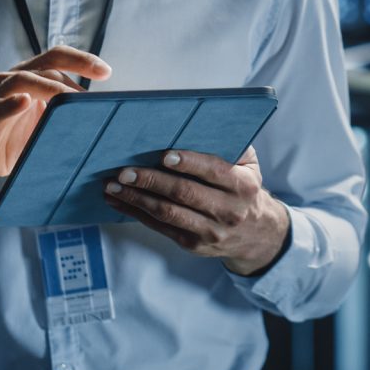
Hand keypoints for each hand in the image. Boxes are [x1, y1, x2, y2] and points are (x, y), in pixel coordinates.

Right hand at [0, 46, 110, 229]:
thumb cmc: (11, 143)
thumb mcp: (43, 126)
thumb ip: (63, 114)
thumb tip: (101, 118)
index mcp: (29, 77)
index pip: (57, 58)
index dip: (82, 60)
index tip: (106, 72)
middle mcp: (11, 79)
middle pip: (46, 63)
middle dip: (75, 67)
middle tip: (99, 79)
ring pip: (23, 80)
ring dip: (50, 87)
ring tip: (71, 97)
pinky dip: (11, 104)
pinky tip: (24, 102)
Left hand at [103, 146, 290, 276]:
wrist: (257, 234)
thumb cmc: (244, 188)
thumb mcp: (249, 165)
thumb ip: (230, 146)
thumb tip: (199, 124)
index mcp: (242, 186)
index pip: (214, 171)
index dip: (189, 163)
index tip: (164, 155)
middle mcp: (227, 211)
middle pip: (184, 194)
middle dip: (151, 180)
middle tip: (125, 171)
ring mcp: (209, 231)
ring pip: (167, 213)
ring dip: (136, 199)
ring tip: (113, 186)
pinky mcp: (192, 245)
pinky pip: (160, 227)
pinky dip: (136, 213)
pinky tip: (118, 201)